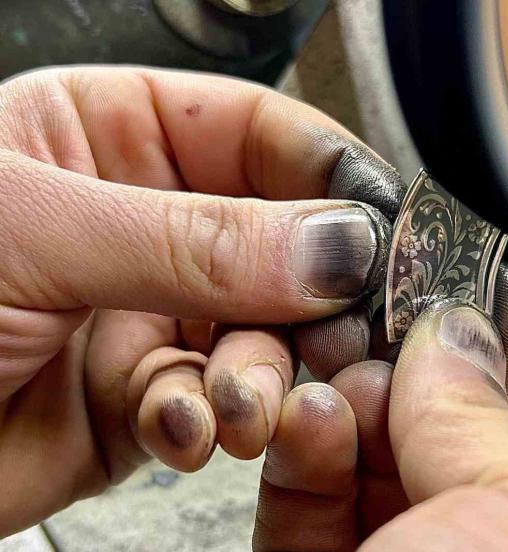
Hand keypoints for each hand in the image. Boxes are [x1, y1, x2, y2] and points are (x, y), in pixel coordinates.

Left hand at [0, 66, 403, 535]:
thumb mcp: (35, 229)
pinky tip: (184, 422)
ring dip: (264, 371)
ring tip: (243, 396)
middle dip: (309, 294)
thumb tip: (332, 242)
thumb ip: (196, 237)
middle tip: (336, 330)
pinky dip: (213, 417)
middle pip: (281, 243)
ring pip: (262, 333)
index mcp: (112, 136)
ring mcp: (146, 311)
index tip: (377, 226)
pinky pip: (216, 401)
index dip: (329, 176)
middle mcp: (142, 223)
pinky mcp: (142, 397)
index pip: (260, 134)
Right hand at [253, 264, 507, 550]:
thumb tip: (454, 330)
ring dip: (341, 400)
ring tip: (332, 376)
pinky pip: (306, 504)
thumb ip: (483, 409)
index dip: (498, 325)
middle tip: (369, 314)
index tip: (450, 271)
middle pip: (444, 418)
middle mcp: (506, 547)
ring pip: (366, 454)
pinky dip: (299, 453)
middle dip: (402, 360)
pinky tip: (304, 419)